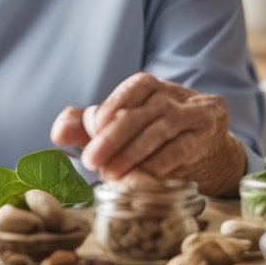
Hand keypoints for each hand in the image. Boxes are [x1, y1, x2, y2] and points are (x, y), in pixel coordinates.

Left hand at [51, 72, 245, 195]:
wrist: (207, 148)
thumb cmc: (155, 134)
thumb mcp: (122, 127)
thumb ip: (89, 127)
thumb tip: (58, 132)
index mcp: (152, 86)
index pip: (134, 87)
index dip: (114, 105)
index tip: (94, 127)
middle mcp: (175, 95)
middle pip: (143, 112)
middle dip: (114, 137)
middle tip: (90, 160)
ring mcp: (195, 114)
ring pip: (162, 129)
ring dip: (133, 153)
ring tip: (110, 174)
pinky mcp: (207, 137)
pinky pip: (183, 149)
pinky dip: (160, 163)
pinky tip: (143, 177)